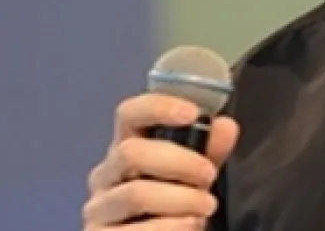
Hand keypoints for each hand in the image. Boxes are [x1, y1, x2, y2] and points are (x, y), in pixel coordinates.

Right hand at [82, 93, 239, 229]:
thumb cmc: (174, 207)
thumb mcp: (194, 177)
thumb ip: (209, 152)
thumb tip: (225, 125)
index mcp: (127, 148)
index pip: (129, 114)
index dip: (158, 107)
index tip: (193, 113)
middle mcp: (106, 175)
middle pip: (131, 152)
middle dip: (178, 161)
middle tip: (209, 175)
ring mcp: (99, 208)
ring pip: (135, 194)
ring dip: (180, 199)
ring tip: (206, 208)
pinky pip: (135, 230)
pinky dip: (168, 228)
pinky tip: (188, 226)